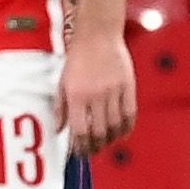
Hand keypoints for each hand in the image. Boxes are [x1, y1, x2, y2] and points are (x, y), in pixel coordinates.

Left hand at [58, 31, 136, 154]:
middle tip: (92, 152)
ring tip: (105, 143)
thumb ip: (60, 108)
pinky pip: (130, 114)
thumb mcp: (62, 82)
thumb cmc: (78, 58)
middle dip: (95, 147)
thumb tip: (59, 129)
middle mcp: (96, 95)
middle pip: (99, 132)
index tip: (79, 152)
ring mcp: (114, 92)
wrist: (98, 35)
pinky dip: (127, 128)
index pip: (79, 130)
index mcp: (77, 95)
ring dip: (110, 140)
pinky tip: (121, 133)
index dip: (80, 146)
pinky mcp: (129, 87)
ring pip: (115, 127)